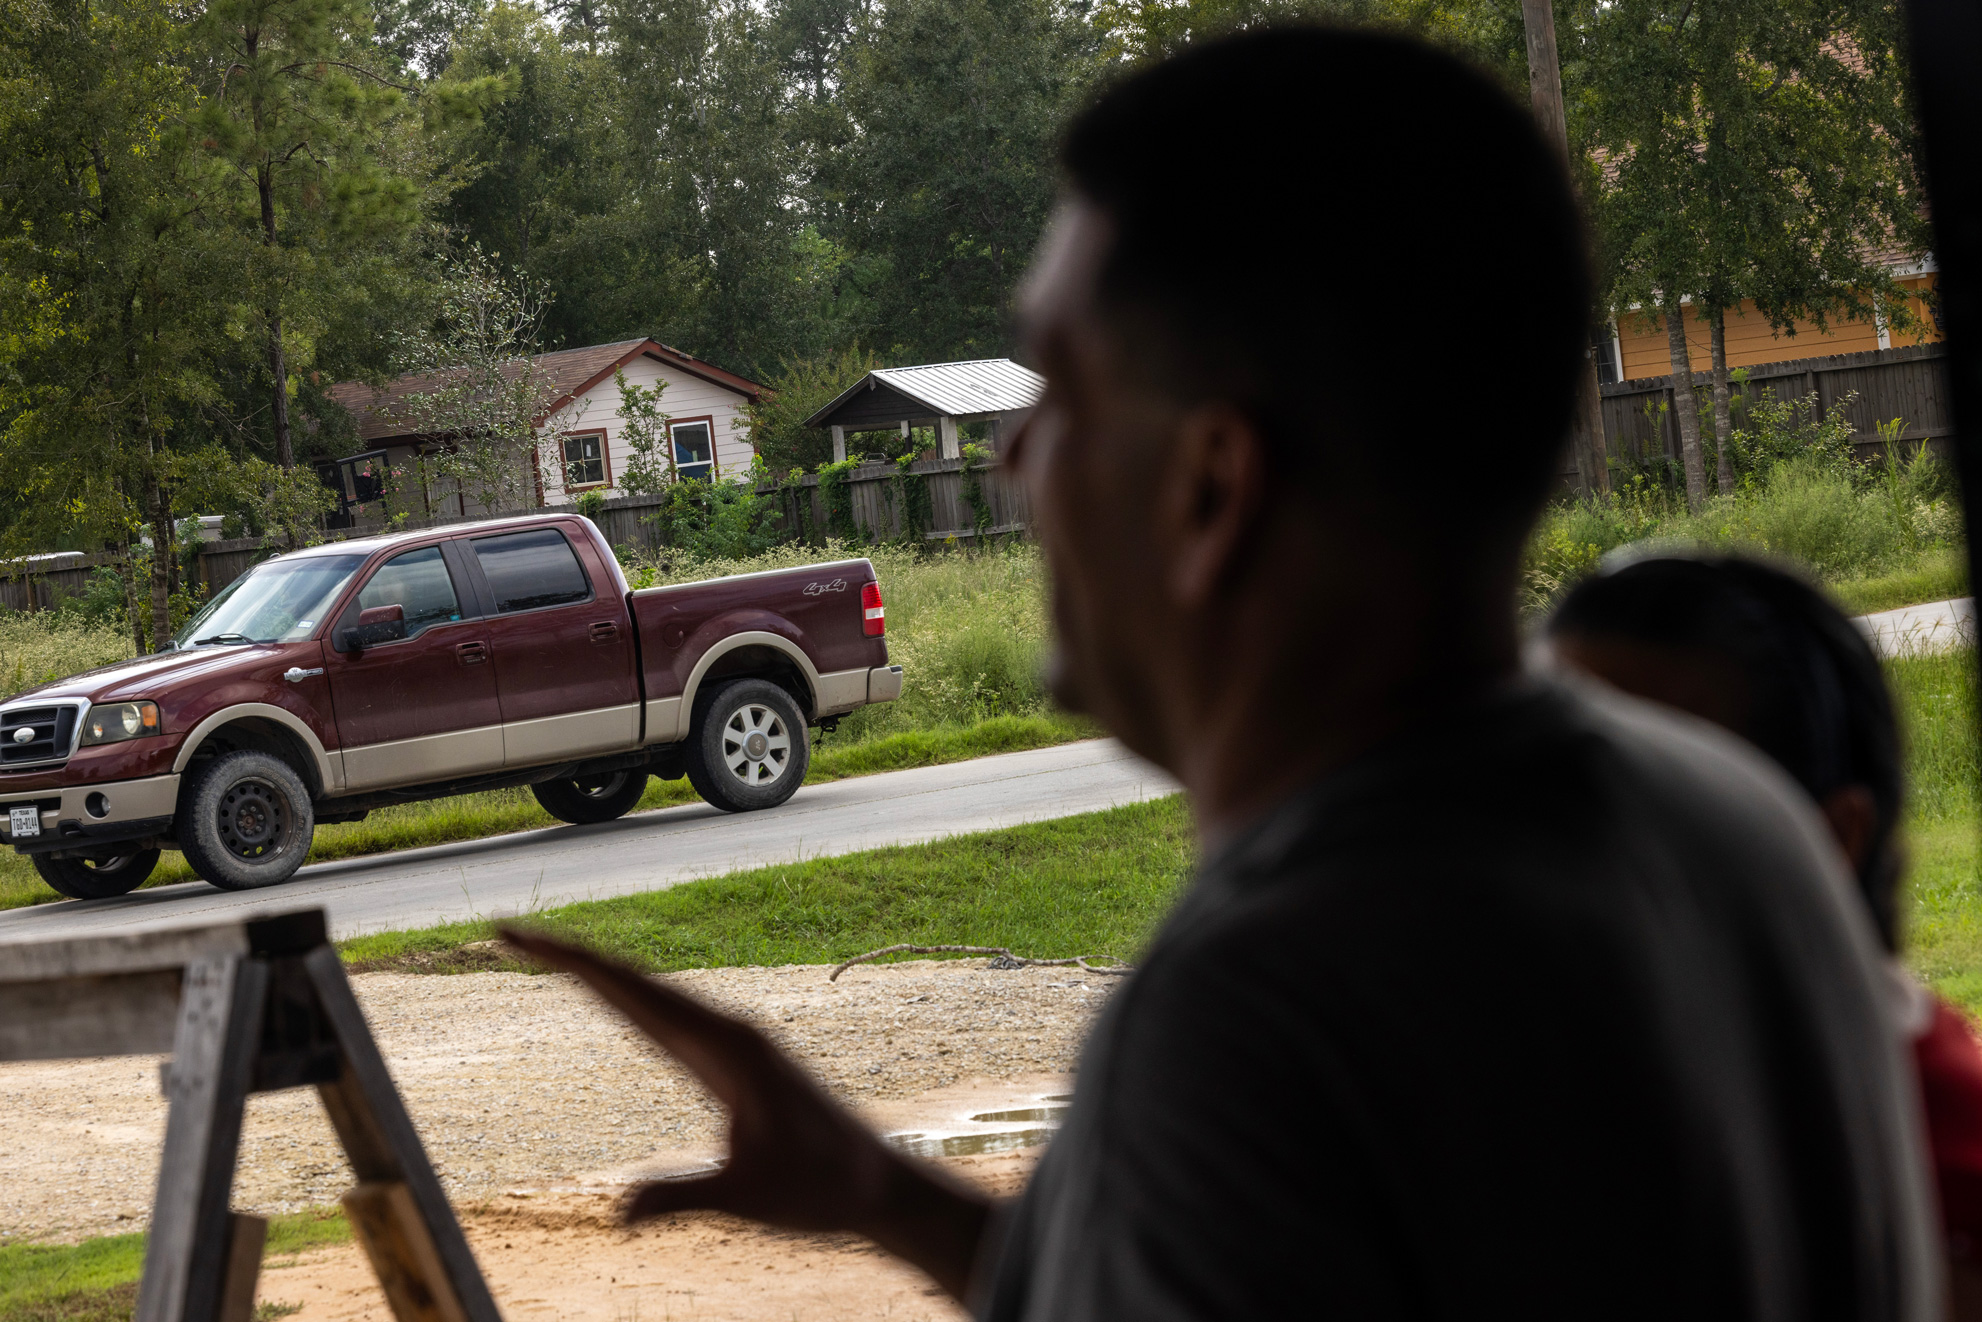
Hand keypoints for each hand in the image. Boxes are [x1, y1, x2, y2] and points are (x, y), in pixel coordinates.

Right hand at [498, 926, 995, 1298]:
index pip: (636, 995)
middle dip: (569, 956)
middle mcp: (726, 1031)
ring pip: (650, 996)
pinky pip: (667, 1018)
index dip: (576, 965)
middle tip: (508, 933)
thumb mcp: (749, 1200)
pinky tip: (610, 997)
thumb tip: (622, 1212)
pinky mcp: (731, 1060)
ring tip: (542, 952)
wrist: (878, 1186)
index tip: (526, 941)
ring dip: (596, 973)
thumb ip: (687, 1197)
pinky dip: (627, 999)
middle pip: (634, 983)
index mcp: (727, 1047)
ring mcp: (729, 1043)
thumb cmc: (823, 1189)